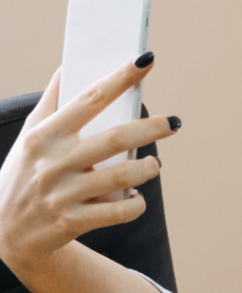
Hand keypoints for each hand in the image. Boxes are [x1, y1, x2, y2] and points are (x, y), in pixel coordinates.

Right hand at [0, 56, 178, 273]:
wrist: (5, 232)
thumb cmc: (24, 175)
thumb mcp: (29, 137)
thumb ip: (50, 103)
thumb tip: (68, 67)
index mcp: (44, 135)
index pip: (89, 98)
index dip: (120, 78)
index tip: (145, 61)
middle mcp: (53, 163)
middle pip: (117, 138)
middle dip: (153, 128)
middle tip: (174, 123)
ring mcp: (64, 194)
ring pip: (124, 176)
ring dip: (149, 168)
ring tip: (154, 164)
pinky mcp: (74, 222)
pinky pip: (121, 211)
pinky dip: (137, 203)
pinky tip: (137, 196)